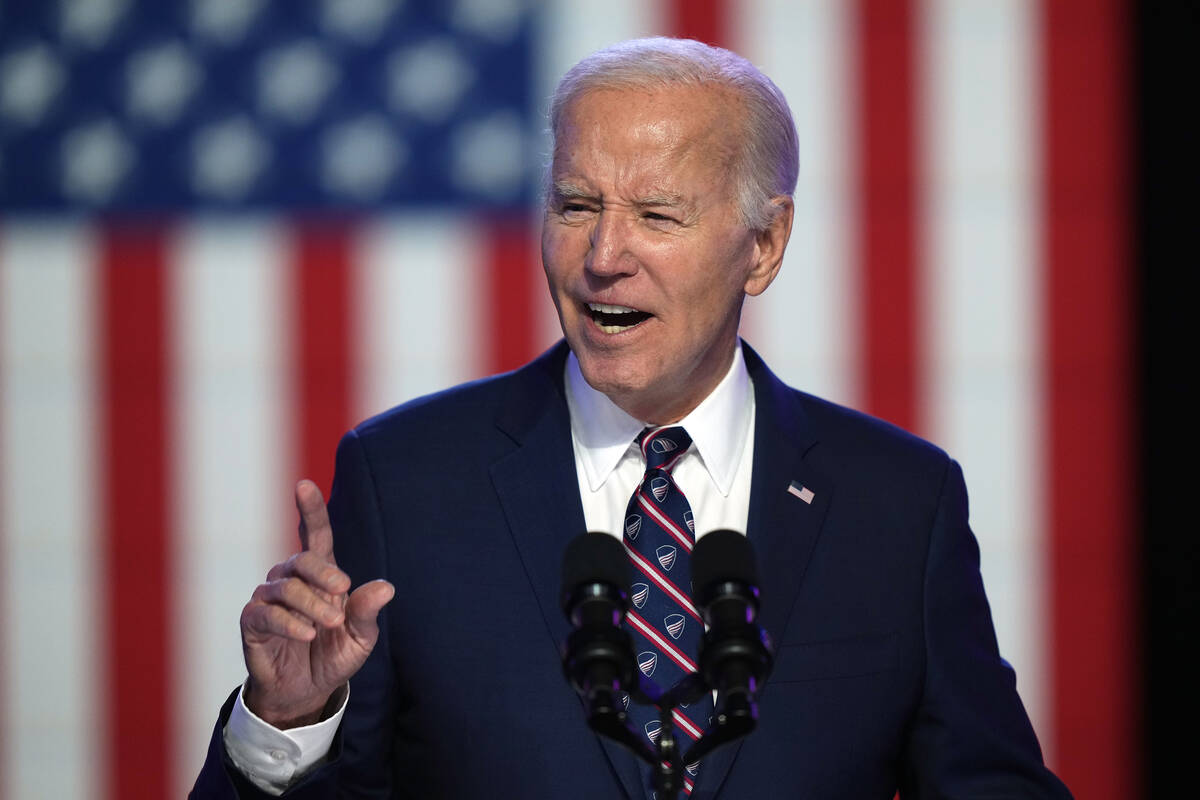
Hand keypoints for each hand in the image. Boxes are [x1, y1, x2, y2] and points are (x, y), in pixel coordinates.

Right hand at [240, 479, 394, 727]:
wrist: (306, 693)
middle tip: (342, 593)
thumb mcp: (360, 637)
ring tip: (327, 627)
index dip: (310, 510)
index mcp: (320, 576)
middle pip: (302, 559)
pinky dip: (289, 622)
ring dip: (310, 605)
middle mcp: (292, 581)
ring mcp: (268, 599)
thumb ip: (368, 612)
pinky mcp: (252, 622)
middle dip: (324, 573)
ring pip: (286, 586)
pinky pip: (266, 612)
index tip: (303, 484)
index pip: (315, 536)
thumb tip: (387, 587)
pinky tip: (307, 634)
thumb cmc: (333, 656)